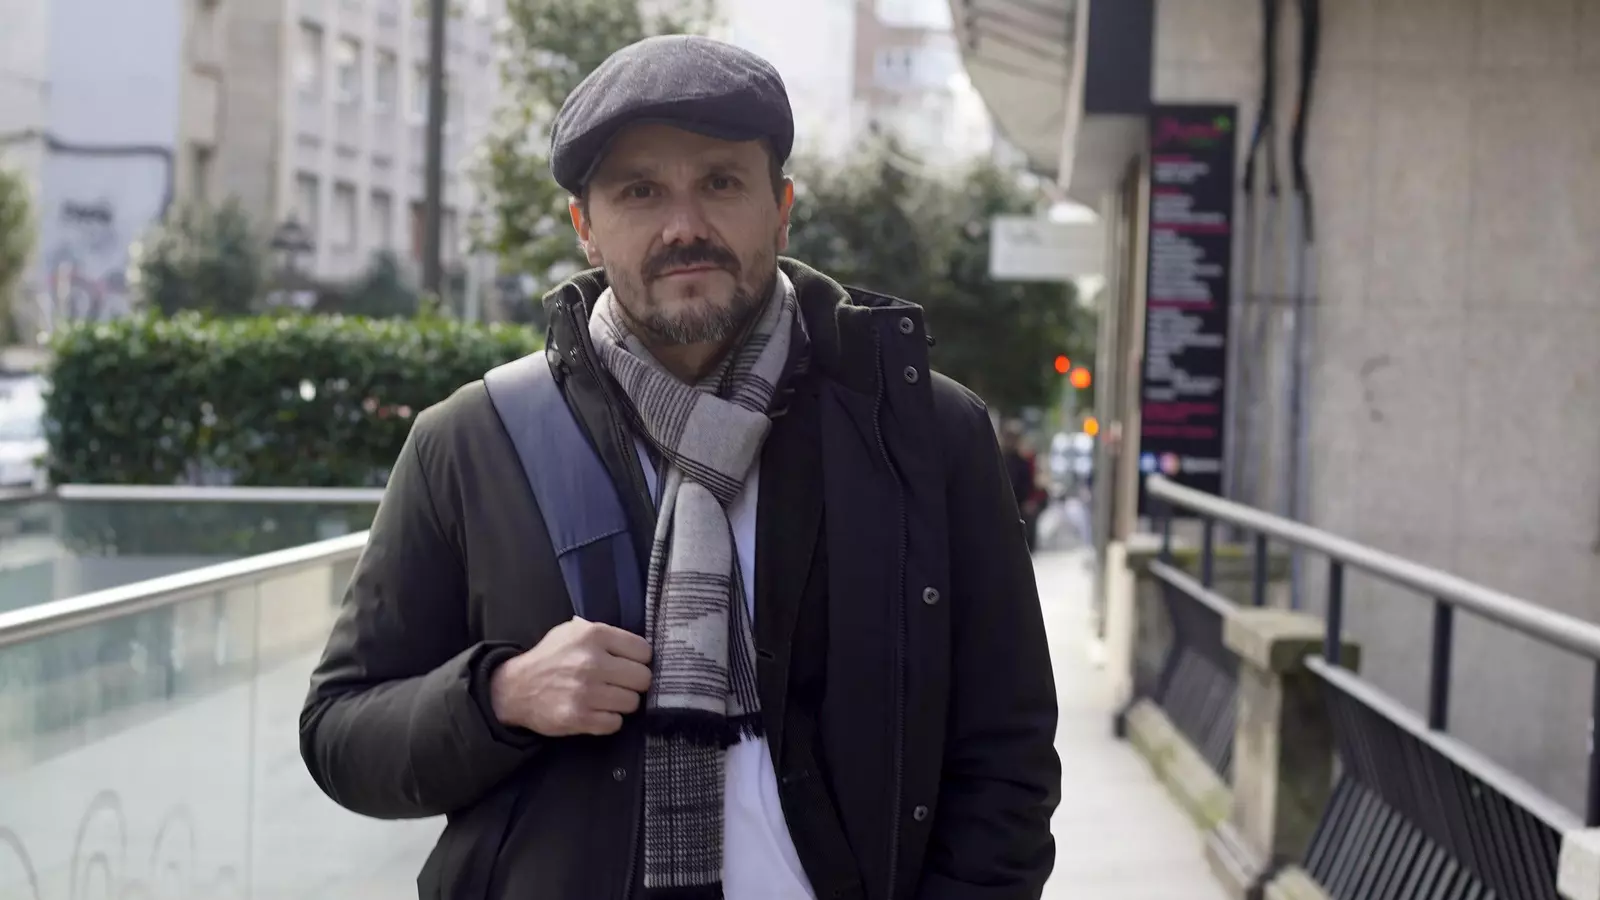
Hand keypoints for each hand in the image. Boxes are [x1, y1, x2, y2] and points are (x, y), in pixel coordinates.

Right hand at [490, 617, 652, 736]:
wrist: (515, 688)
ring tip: (607, 698)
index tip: (630, 664)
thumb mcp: (572, 631)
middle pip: (643, 678)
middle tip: (621, 684)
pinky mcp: (579, 717)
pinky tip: (597, 711)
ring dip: (622, 702)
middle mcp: (592, 662)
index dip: (640, 660)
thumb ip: (605, 634)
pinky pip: (615, 723)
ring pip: (632, 702)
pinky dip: (609, 720)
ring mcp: (586, 692)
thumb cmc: (549, 658)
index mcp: (594, 635)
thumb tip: (639, 647)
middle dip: (634, 683)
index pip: (644, 651)